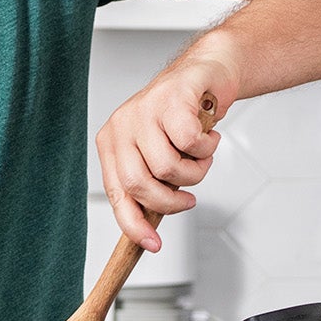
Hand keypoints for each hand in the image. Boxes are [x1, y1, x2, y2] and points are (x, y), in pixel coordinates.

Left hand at [95, 46, 240, 250]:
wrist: (205, 75)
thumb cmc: (182, 120)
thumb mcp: (160, 155)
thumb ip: (152, 184)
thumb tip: (149, 226)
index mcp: (111, 144)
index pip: (117, 193)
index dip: (134, 223)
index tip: (153, 245)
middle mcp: (120, 127)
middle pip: (139, 184)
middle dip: (170, 202)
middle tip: (188, 199)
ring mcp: (143, 112)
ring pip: (168, 167)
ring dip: (196, 171)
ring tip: (201, 156)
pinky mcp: (170, 99)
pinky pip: (190, 143)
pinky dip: (207, 148)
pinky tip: (208, 135)